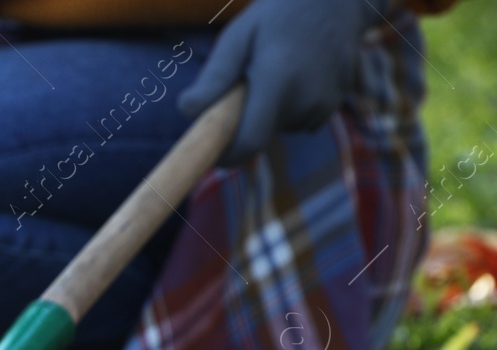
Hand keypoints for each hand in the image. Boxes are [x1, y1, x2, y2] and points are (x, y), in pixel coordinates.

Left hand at [179, 0, 372, 165]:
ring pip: (282, 127)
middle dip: (246, 122)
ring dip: (270, 112)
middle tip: (247, 84)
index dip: (228, 156)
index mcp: (278, 79)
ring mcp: (327, 101)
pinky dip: (292, 107)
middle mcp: (306, 96)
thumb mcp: (239, 35)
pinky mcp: (339, 101)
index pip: (251, 141)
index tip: (212, 154)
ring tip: (276, 72)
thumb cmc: (276, 16)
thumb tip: (187, 110)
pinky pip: (303, 118)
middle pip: (263, 135)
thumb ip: (215, 75)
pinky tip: (297, 76)